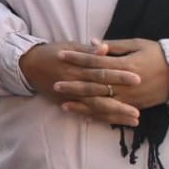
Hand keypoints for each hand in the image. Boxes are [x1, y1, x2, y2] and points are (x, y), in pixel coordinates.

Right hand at [19, 40, 141, 125]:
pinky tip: (116, 122)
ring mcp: (70, 95)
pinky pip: (85, 112)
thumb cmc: (52, 53)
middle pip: (100, 93)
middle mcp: (74, 83)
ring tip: (134, 119)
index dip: (119, 75)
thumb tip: (105, 48)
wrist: (28, 65)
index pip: (102, 71)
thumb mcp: (70, 46)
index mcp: (77, 67)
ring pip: (95, 106)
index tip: (138, 79)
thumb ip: (89, 50)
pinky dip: (100, 118)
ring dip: (115, 114)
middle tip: (139, 109)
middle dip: (120, 101)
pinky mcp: (66, 102)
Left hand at [57, 38, 168, 124]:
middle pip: (94, 84)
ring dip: (81, 104)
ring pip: (100, 102)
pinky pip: (112, 113)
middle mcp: (125, 83)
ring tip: (62, 104)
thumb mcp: (137, 45)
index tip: (60, 55)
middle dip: (73, 85)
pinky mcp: (134, 106)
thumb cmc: (158, 55)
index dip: (77, 58)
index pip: (95, 61)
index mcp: (125, 65)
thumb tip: (93, 43)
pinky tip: (82, 116)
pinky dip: (97, 115)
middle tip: (54, 84)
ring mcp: (129, 97)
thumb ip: (114, 46)